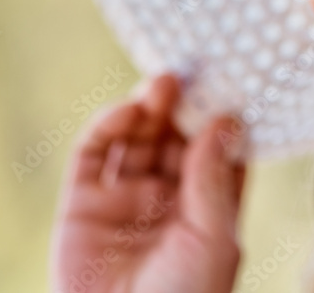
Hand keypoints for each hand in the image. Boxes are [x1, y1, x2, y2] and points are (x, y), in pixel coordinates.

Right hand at [50, 73, 245, 292]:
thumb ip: (214, 179)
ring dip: (148, 109)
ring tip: (163, 83)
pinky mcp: (82, 205)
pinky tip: (129, 111)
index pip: (216, 153)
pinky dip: (108, 128)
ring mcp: (123, 201)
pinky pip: (93, 155)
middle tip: (192, 74)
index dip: (221, 119)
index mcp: (207, 211)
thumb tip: (228, 121)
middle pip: (175, 140)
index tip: (231, 82)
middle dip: (184, 107)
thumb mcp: (213, 239)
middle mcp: (166, 202)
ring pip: (137, 140)